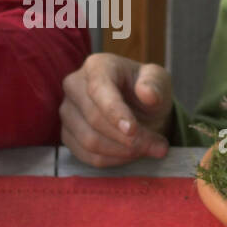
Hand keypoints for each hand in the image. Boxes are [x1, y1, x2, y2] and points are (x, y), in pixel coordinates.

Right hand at [60, 52, 173, 167]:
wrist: (138, 107)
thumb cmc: (147, 90)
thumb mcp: (159, 81)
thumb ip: (155, 84)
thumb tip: (148, 94)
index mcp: (97, 66)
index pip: (99, 90)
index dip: (115, 112)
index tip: (133, 130)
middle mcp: (74, 85)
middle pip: (94, 119)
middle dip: (128, 138)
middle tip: (158, 146)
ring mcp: (67, 111)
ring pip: (89, 141)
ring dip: (123, 152)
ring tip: (148, 150)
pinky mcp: (67, 134)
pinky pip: (87, 156)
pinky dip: (113, 160)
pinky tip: (131, 155)